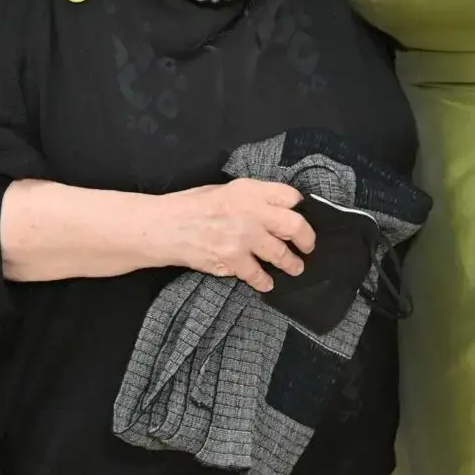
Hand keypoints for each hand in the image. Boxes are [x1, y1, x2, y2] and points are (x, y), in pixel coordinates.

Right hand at [158, 180, 315, 292]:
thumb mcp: (226, 190)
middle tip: (308, 246)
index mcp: (250, 191)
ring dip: (291, 264)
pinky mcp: (233, 261)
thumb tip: (276, 209)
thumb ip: (253, 198)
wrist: (166, 227)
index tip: (302, 215)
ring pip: (281, 255)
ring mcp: (244, 239)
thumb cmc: (193, 205)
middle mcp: (252, 212)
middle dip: (307, 239)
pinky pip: (258, 275)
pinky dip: (264, 281)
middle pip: (295, 226)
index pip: (290, 196)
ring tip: (295, 268)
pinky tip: (267, 283)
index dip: (301, 207)